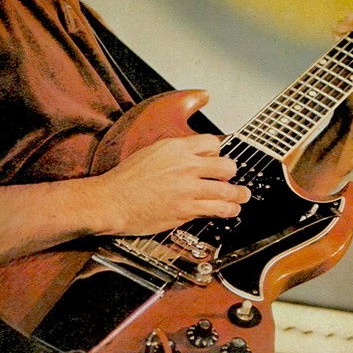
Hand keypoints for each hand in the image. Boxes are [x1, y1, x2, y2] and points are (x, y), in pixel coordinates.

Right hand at [94, 134, 250, 235]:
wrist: (111, 200)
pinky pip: (216, 209)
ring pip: (227, 190)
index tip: (217, 159)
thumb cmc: (126, 179)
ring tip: (241, 196)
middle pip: (226, 165)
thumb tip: (191, 156)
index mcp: (176, 148)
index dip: (217, 153)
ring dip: (238, 195)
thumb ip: (175, 153)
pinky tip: (230, 210)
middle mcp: (186, 165)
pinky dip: (227, 210)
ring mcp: (187, 189)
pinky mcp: (186, 210)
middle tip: (231, 178)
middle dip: (231, 173)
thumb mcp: (152, 152)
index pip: (213, 143)